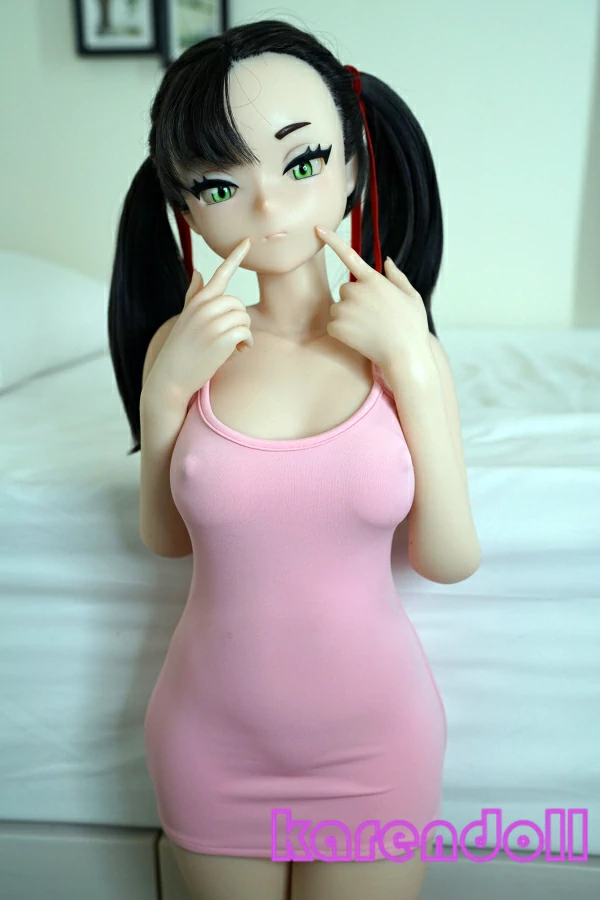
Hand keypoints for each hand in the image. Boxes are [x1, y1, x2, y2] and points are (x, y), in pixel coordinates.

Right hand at [143, 237, 252, 403]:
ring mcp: (211, 323)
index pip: (219, 275)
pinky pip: (246, 332)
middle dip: (238, 320)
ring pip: (243, 316)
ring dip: (243, 333)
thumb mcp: (184, 319)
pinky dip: (246, 343)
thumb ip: (194, 296)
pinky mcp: (221, 339)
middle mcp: (203, 308)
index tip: (247, 241)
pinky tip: (237, 352)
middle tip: (229, 338)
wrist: (170, 379)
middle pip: (237, 303)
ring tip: (232, 346)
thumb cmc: (179, 350)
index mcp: (196, 302)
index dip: (235, 257)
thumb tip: (199, 273)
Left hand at [315, 225, 432, 375]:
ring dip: (349, 316)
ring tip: (369, 329)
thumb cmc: (412, 327)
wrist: (404, 355)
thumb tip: (386, 261)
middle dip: (355, 300)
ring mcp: (345, 308)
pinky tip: (360, 338)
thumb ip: (397, 276)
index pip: (349, 255)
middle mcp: (356, 290)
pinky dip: (343, 332)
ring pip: (339, 307)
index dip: (331, 240)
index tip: (316, 228)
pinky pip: (334, 325)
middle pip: (346, 289)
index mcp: (374, 280)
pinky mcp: (336, 326)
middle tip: (373, 316)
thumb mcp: (411, 296)